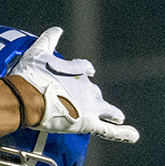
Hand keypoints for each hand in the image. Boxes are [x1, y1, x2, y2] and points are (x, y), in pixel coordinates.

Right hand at [10, 27, 137, 142]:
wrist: (30, 97)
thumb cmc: (31, 76)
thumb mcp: (38, 53)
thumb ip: (49, 40)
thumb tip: (57, 29)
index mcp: (76, 72)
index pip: (84, 70)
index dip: (85, 71)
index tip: (89, 70)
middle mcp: (86, 88)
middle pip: (93, 93)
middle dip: (91, 98)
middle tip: (86, 104)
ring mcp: (89, 106)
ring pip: (105, 110)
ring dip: (112, 113)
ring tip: (119, 116)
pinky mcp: (88, 122)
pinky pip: (109, 130)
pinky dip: (123, 133)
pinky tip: (134, 136)